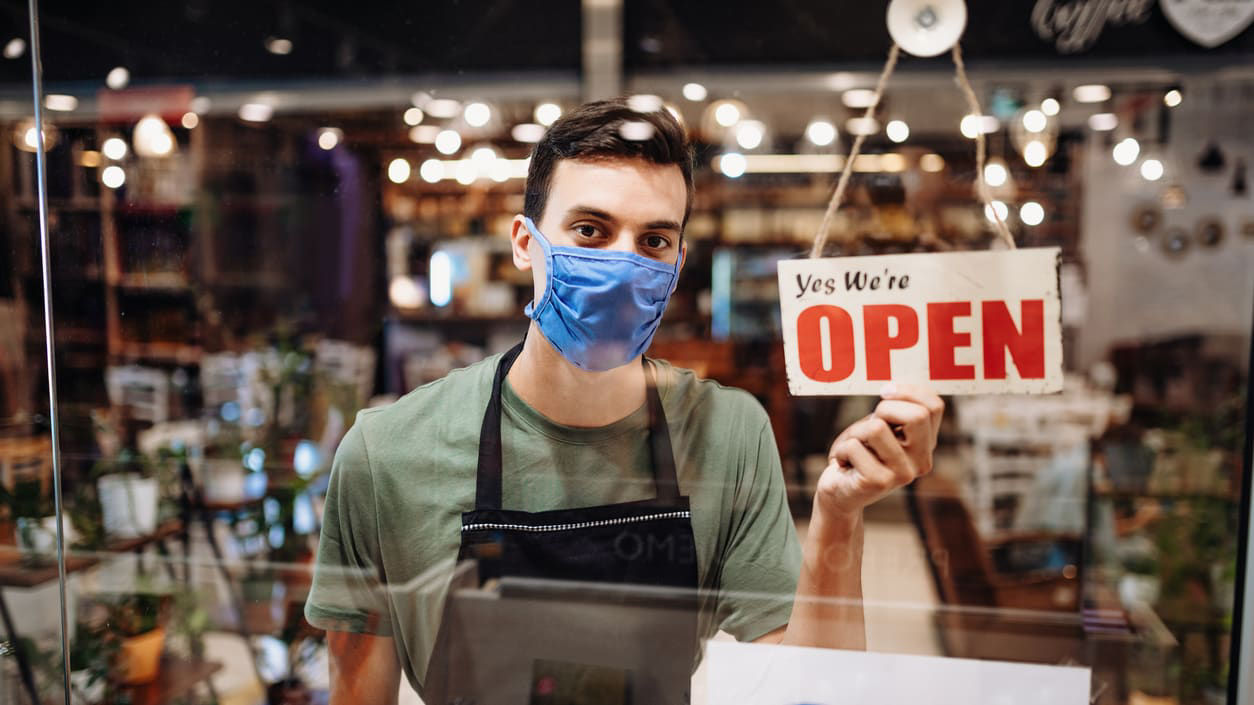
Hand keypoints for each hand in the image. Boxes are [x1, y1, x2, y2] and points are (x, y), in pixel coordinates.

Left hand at [815, 383, 943, 518]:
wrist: (839, 492)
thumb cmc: (859, 453)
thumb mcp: (881, 427)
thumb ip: (895, 411)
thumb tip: (892, 388)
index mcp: (927, 445)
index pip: (934, 406)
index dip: (908, 391)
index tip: (885, 392)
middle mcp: (921, 461)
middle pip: (917, 416)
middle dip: (884, 409)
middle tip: (869, 425)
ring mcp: (902, 474)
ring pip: (877, 428)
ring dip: (856, 432)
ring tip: (854, 448)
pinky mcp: (879, 483)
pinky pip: (854, 446)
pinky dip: (841, 450)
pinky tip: (844, 464)